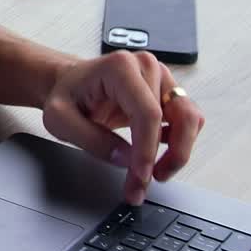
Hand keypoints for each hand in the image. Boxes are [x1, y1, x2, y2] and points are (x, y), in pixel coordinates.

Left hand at [42, 50, 205, 204]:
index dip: (148, 149)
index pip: (148, 112)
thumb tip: (126, 159)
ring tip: (156, 173)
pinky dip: (179, 143)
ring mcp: (161, 78)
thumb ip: (91, 139)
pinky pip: (189, 120)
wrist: (70, 86)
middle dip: (163, 157)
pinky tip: (158, 156)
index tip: (140, 175)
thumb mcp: (60, 119)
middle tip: (142, 183)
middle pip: (174, 117)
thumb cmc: (66, 96)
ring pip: (190, 118)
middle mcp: (146, 67)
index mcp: (119, 67)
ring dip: (179, 151)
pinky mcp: (167, 93)